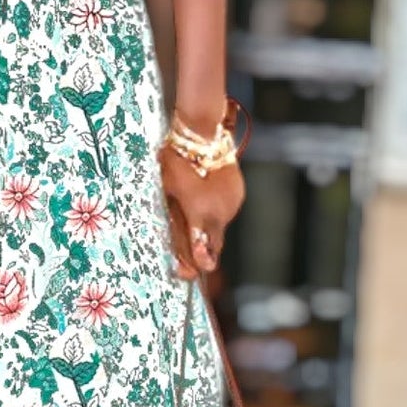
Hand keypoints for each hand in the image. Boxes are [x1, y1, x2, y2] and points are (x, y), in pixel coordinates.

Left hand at [160, 143, 245, 280]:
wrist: (202, 134)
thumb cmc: (177, 160)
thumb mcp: (169, 189)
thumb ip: (176, 220)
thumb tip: (178, 244)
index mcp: (201, 213)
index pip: (201, 248)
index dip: (194, 263)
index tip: (186, 272)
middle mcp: (220, 212)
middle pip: (213, 243)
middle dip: (202, 252)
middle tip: (187, 265)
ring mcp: (232, 203)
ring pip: (220, 227)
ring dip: (208, 231)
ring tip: (193, 229)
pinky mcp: (238, 195)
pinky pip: (226, 212)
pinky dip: (215, 214)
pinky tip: (205, 205)